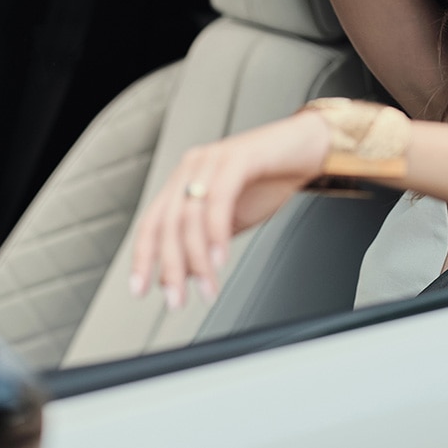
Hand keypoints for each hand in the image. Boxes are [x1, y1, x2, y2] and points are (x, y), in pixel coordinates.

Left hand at [129, 112, 328, 308]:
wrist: (307, 148)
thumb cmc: (271, 180)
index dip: (143, 257)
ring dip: (198, 259)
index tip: (140, 290)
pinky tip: (222, 258)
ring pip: (190, 215)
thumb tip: (181, 274)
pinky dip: (217, 233)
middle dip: (172, 267)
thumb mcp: (232, 219)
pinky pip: (218, 200)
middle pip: (168, 223)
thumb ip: (205, 242)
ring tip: (209, 286)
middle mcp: (192, 167)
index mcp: (185, 181)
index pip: (152, 222)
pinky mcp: (237, 157)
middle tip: (178, 299)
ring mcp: (213, 160)